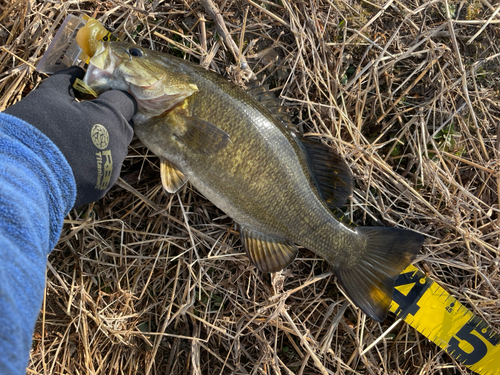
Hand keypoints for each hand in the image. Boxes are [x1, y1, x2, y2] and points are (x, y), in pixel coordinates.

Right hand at [5, 66, 136, 205]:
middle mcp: (119, 145)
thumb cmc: (35, 129)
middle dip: (107, 119)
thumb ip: (68, 81)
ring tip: (72, 142)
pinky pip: (104, 171)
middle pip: (122, 125)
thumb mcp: (49, 96)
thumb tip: (78, 71)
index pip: (125, 100)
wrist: (21, 177)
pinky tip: (71, 163)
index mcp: (111, 119)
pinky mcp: (102, 189)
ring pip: (114, 150)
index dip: (111, 95)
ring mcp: (112, 170)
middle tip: (81, 116)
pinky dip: (92, 164)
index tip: (94, 95)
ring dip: (100, 143)